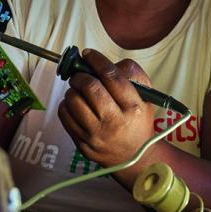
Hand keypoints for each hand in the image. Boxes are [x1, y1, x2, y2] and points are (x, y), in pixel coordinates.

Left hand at [57, 49, 157, 169]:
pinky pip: (65, 116)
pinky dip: (66, 105)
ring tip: (78, 90)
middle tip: (80, 74)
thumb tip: (104, 63)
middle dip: (81, 75)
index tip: (88, 53)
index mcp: (134, 108)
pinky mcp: (83, 144)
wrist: (134, 158)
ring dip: (72, 90)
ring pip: (73, 101)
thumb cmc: (137, 122)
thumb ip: (132, 75)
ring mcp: (97, 135)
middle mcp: (115, 123)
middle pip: (90, 87)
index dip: (97, 60)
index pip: (112, 76)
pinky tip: (75, 104)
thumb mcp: (146, 98)